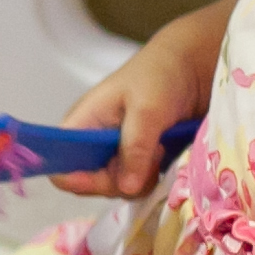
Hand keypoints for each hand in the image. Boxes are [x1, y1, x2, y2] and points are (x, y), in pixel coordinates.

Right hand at [57, 20, 217, 200]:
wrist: (193, 67)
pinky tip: (165, 153)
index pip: (61, 168)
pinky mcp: (137, 162)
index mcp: (81, 126)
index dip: (78, 180)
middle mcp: (93, 146)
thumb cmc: (161, 76)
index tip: (111, 178)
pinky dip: (153, 177)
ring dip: (141, 178)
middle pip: (90, 185)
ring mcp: (116, 155)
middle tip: (148, 154)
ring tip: (160, 147)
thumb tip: (126, 187)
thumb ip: (135, 147)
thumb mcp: (147, 109)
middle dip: (119, 180)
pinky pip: (137, 185)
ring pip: (117, 188)